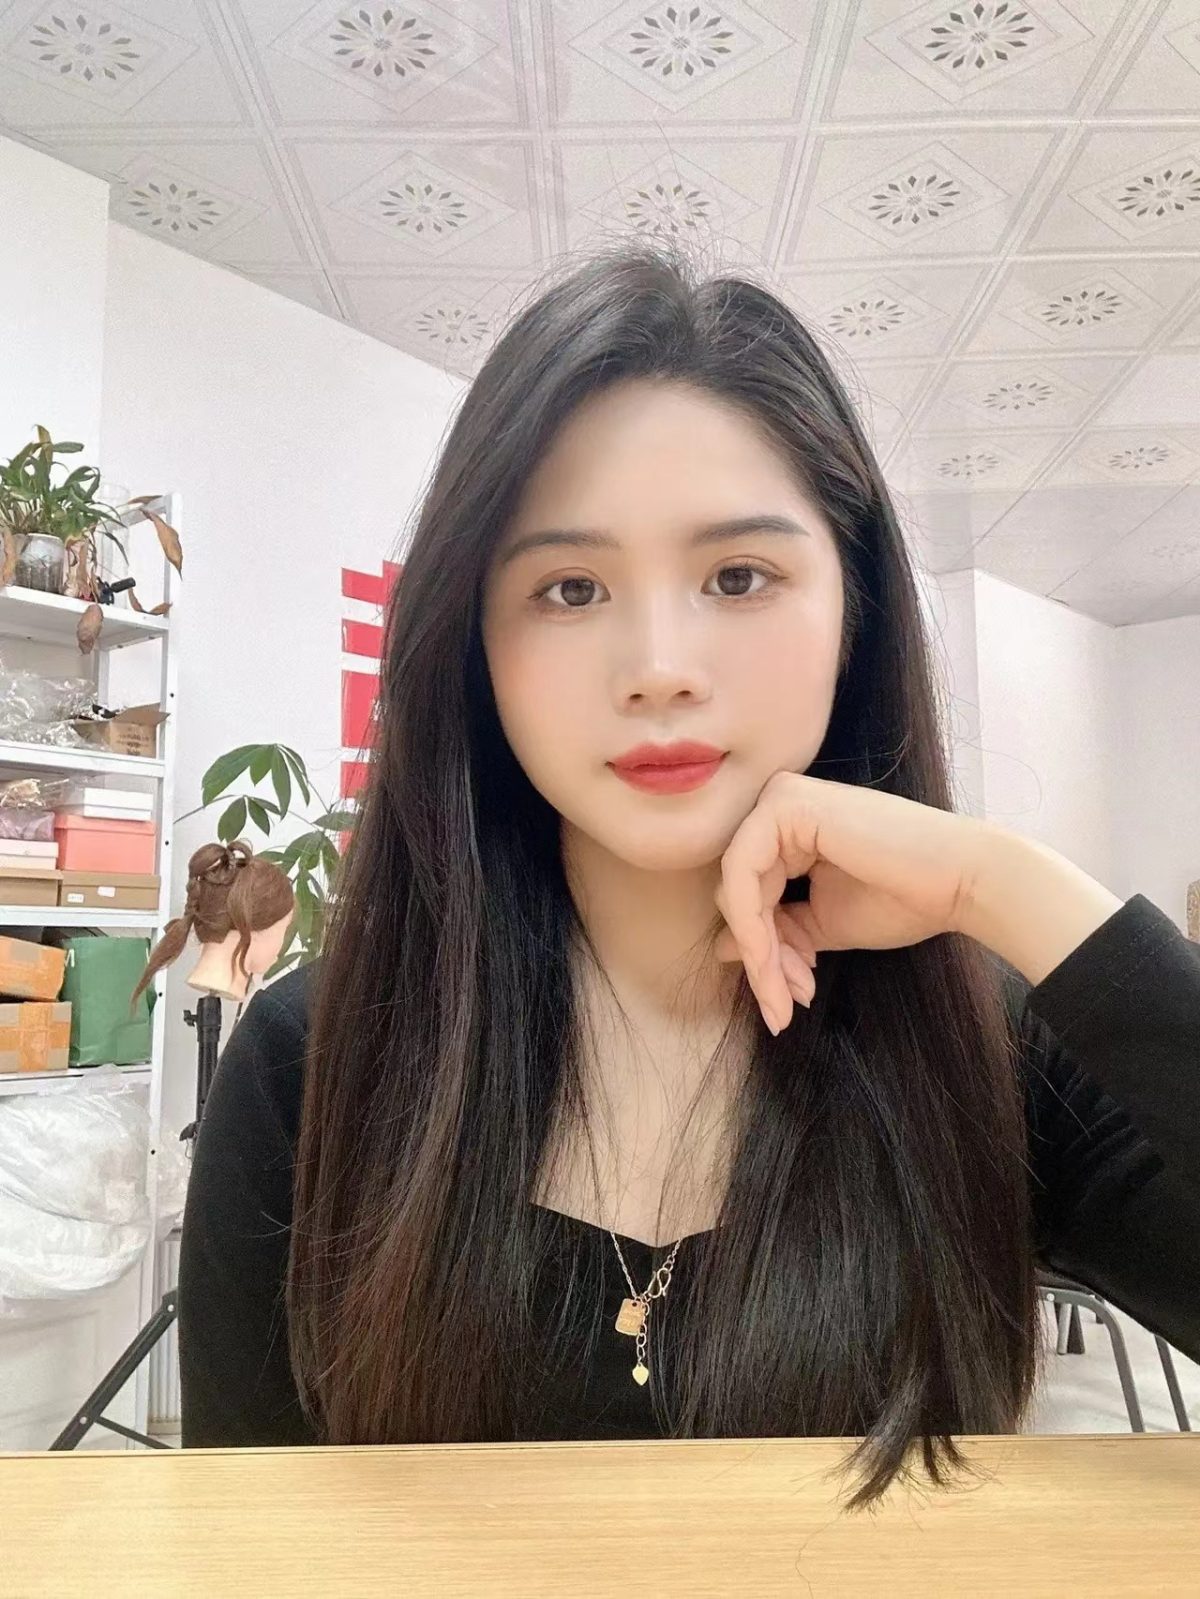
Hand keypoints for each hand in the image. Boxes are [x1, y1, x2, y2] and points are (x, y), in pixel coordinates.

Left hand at [714, 770, 993, 1034]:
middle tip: (784, 1008)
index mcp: (788, 828)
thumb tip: (722, 949)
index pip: (749, 894)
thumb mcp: (824, 925)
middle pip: (738, 894)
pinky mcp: (786, 804)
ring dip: (758, 954)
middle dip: (762, 960)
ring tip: (785, 999)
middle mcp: (778, 805)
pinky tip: (772, 965)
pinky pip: (742, 874)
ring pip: (735, 890)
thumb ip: (776, 931)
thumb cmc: (903, 899)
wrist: (960, 881)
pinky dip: (752, 926)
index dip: (762, 954)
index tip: (783, 1002)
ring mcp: (780, 799)